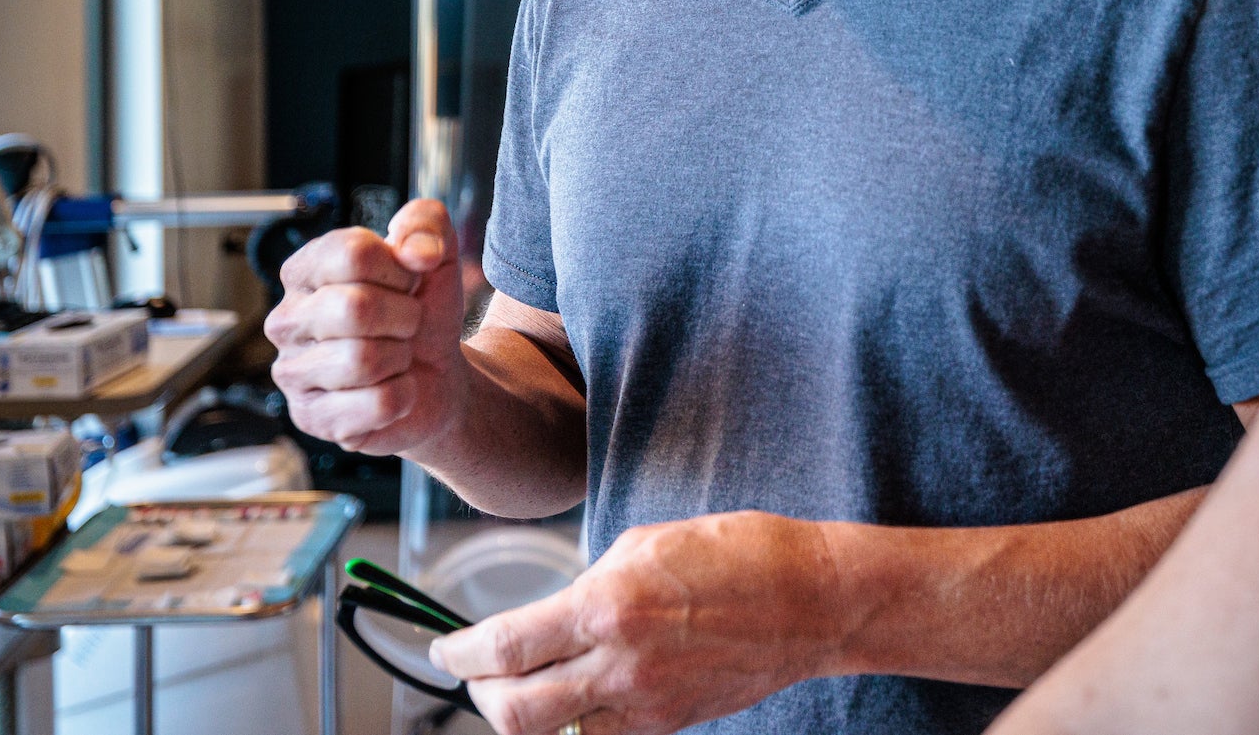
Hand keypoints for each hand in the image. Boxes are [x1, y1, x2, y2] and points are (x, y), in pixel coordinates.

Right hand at [265, 198, 467, 457]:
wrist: (436, 375)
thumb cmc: (420, 310)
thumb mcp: (434, 255)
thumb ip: (426, 223)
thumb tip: (417, 250)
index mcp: (305, 270)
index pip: (352, 252)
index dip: (400, 268)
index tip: (407, 281)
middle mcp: (285, 320)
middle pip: (355, 308)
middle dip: (404, 317)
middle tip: (406, 324)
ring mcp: (292, 373)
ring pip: (363, 360)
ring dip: (401, 358)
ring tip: (396, 356)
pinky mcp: (311, 418)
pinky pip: (377, 404)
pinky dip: (403, 396)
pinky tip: (393, 390)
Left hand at [430, 511, 846, 734]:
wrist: (814, 600)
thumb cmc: (740, 552)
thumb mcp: (647, 542)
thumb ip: (592, 584)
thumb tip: (559, 613)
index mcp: (607, 605)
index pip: (503, 647)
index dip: (459, 655)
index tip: (444, 649)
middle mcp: (619, 664)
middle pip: (513, 712)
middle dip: (480, 696)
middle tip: (475, 673)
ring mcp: (646, 705)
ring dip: (526, 714)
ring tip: (526, 684)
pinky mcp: (671, 725)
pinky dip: (579, 722)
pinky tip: (583, 692)